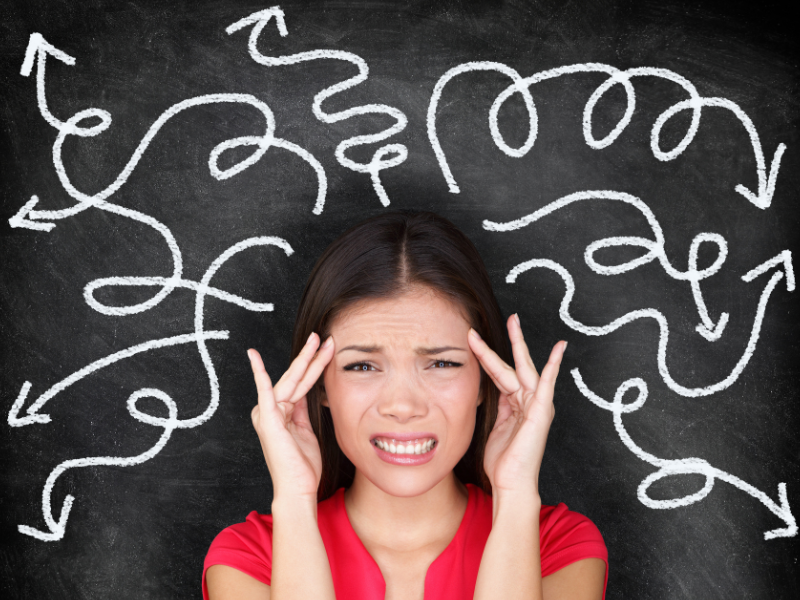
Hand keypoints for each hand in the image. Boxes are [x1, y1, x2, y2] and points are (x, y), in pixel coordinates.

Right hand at [248, 333, 334, 501]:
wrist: (298, 488)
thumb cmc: (303, 465)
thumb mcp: (306, 431)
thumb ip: (302, 411)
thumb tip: (306, 393)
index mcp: (283, 412)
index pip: (302, 383)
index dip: (315, 365)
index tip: (326, 349)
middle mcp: (272, 409)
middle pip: (296, 377)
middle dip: (311, 356)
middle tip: (323, 336)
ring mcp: (268, 413)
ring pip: (291, 379)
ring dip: (306, 359)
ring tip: (317, 340)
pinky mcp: (267, 418)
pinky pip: (265, 391)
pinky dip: (260, 374)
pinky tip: (254, 357)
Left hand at [468, 314, 565, 497]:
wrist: (511, 484)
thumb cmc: (504, 461)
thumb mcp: (495, 427)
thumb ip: (498, 407)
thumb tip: (492, 391)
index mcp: (516, 404)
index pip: (500, 373)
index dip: (488, 355)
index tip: (476, 339)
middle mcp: (528, 401)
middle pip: (515, 364)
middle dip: (511, 340)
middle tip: (510, 316)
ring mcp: (536, 405)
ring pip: (524, 368)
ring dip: (518, 344)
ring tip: (515, 321)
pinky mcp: (541, 412)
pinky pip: (547, 384)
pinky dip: (553, 366)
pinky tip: (559, 349)